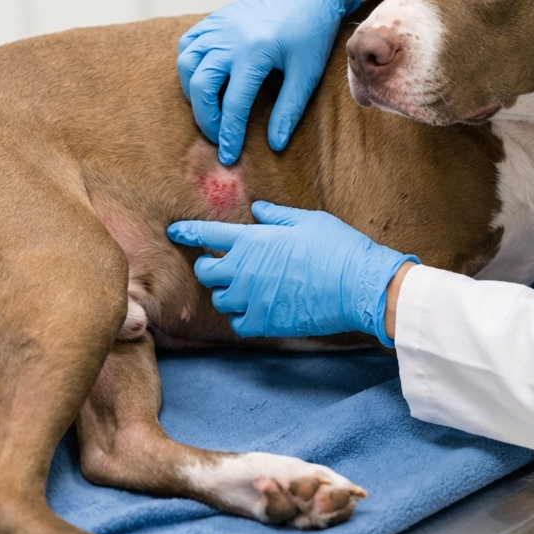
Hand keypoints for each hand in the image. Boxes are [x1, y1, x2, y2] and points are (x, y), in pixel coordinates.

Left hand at [167, 202, 417, 343]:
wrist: (358, 286)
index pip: (207, 235)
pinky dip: (242, 317)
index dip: (188, 232)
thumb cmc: (336, 247)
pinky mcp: (266, 322)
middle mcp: (245, 271)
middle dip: (211, 267)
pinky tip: (255, 309)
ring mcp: (253, 299)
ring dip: (227, 293)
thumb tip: (257, 210)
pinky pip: (239, 323)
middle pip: (206, 272)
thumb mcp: (307, 220)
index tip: (175, 231)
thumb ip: (276, 216)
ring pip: (221, 300)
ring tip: (245, 288)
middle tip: (224, 265)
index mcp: (252, 241)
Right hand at [176, 0, 362, 165]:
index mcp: (255, 53)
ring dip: (192, 91)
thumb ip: (288, 110)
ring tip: (209, 108)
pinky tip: (202, 78)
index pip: (233, 104)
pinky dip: (188, 64)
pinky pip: (188, 43)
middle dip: (205, 118)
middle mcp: (229, 38)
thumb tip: (274, 144)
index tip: (229, 155)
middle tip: (217, 135)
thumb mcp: (306, 74)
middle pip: (200, 86)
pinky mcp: (215, 18)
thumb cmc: (311, 33)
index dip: (229, 134)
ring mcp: (219, 25)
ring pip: (186, 63)